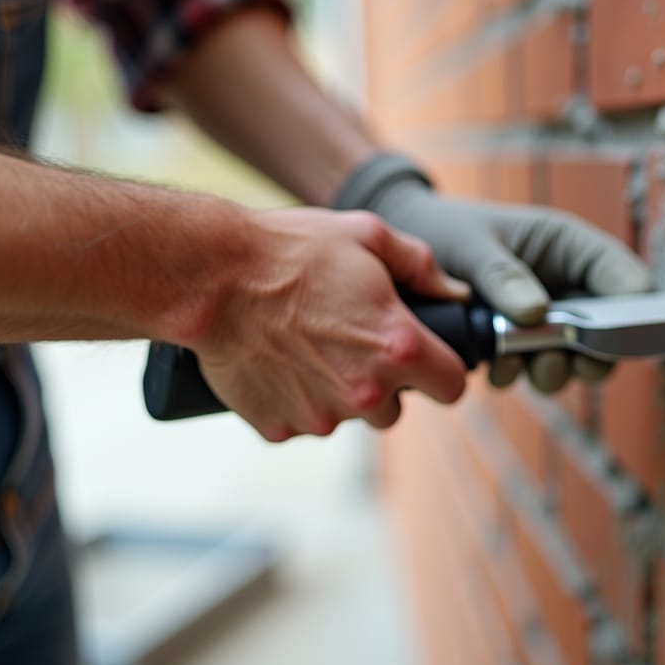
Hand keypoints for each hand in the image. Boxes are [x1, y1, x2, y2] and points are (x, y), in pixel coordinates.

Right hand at [192, 208, 468, 440]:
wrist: (210, 276)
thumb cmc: (291, 250)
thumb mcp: (367, 236)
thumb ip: (421, 265)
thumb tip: (454, 291)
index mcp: (398, 346)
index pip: (452, 387)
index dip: (441, 371)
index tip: (425, 359)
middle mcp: (365, 392)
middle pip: (395, 410)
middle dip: (381, 383)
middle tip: (350, 343)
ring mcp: (320, 417)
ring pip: (346, 418)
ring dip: (336, 393)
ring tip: (306, 346)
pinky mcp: (279, 428)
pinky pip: (299, 422)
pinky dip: (292, 401)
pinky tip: (277, 363)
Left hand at [360, 170, 652, 391]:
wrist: (402, 257)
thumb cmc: (444, 230)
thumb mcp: (472, 244)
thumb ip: (503, 275)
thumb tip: (536, 313)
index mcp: (570, 247)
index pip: (627, 279)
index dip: (634, 310)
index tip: (613, 333)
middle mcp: (567, 285)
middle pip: (611, 332)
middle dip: (591, 354)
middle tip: (564, 358)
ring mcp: (548, 319)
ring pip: (577, 360)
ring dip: (552, 370)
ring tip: (516, 361)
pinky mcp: (523, 345)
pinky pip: (537, 372)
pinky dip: (520, 376)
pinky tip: (495, 365)